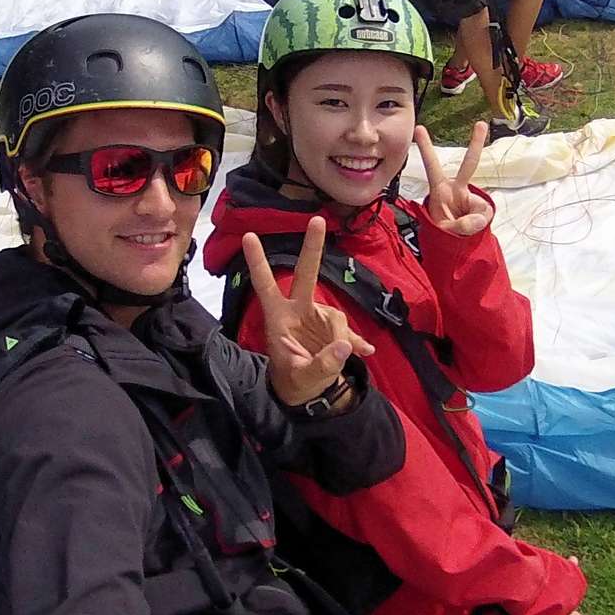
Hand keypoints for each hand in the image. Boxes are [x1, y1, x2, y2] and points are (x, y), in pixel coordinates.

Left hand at [245, 217, 376, 406]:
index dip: (258, 262)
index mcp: (279, 318)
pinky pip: (349, 334)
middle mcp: (298, 311)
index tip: (249, 236)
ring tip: (338, 362)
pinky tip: (365, 352)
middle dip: (312, 247)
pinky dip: (356, 343)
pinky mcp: (334, 331)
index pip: (266, 285)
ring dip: (342, 339)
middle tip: (317, 219)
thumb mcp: (304, 378)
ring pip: (336, 318)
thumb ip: (322, 365)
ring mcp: (317, 318)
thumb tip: (344, 345)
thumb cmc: (294, 383)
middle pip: (306, 274)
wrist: (306, 395)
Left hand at [415, 123, 492, 235]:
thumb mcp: (446, 229)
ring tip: (460, 230)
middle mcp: (457, 189)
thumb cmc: (447, 230)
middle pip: (469, 164)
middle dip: (476, 144)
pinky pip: (480, 219)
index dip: (426, 148)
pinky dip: (474, 227)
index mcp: (440, 189)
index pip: (432, 166)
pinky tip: (468, 230)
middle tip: (481, 124)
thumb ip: (456, 224)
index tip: (418, 128)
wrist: (459, 242)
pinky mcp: (483, 209)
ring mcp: (471, 198)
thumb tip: (467, 222)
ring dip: (473, 221)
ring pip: (479, 208)